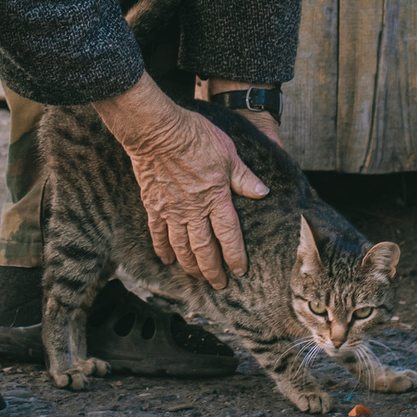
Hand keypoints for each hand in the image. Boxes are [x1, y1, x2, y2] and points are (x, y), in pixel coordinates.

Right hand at [91, 76, 268, 286]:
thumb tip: (262, 192)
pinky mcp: (153, 205)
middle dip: (212, 270)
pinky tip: (167, 260)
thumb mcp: (227, 153)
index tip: (239, 270)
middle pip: (204, 249)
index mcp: (216, 198)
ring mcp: (171, 210)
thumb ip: (243, 177)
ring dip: (190, 266)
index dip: (234, 256)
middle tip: (219, 284)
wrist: (156, 131)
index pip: (228, 236)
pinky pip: (158, 234)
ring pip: (182, 247)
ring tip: (197, 277)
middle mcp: (194, 210)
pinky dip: (163, 249)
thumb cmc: (194, 137)